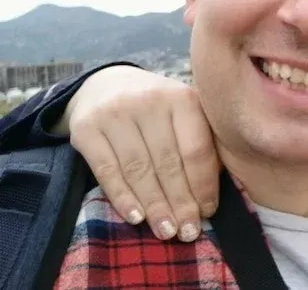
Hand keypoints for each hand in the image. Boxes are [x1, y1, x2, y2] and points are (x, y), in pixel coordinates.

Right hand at [65, 65, 219, 241]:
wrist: (105, 85)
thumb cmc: (157, 109)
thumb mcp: (183, 113)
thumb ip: (201, 142)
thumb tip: (212, 194)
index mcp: (182, 97)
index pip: (196, 149)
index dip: (203, 184)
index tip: (208, 211)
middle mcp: (150, 101)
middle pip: (168, 163)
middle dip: (180, 202)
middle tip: (188, 232)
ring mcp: (116, 114)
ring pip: (139, 169)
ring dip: (154, 206)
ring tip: (166, 231)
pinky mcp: (86, 128)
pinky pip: (107, 170)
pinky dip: (122, 197)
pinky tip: (136, 217)